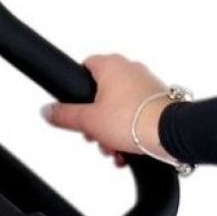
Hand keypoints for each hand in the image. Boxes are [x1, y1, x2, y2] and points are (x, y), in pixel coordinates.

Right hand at [41, 54, 170, 163]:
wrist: (169, 133)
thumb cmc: (134, 120)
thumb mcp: (88, 121)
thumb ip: (64, 115)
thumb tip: (47, 111)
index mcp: (111, 65)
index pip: (85, 66)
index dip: (77, 90)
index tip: (75, 107)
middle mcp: (130, 69)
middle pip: (101, 94)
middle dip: (95, 120)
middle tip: (95, 135)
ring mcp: (146, 84)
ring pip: (119, 107)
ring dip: (111, 131)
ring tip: (113, 148)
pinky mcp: (158, 100)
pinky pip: (136, 115)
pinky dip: (128, 132)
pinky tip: (126, 151)